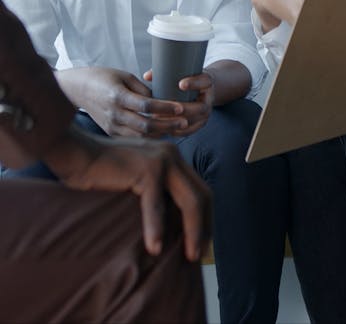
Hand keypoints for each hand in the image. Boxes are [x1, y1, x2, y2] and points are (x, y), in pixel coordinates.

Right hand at [44, 125, 211, 258]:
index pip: (200, 189)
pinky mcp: (146, 169)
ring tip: (189, 256)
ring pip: (190, 201)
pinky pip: (156, 205)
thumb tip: (170, 225)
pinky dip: (157, 228)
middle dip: (205, 226)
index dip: (205, 217)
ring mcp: (162, 160)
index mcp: (171, 157)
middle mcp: (172, 155)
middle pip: (202, 194)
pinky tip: (155, 248)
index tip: (202, 243)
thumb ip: (155, 191)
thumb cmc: (100, 171)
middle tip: (199, 254)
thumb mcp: (136, 179)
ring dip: (192, 231)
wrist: (76, 152)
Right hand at [57, 67, 188, 137]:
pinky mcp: (110, 133)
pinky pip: (133, 138)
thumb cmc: (102, 77)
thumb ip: (142, 88)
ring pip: (141, 135)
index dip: (165, 107)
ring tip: (177, 127)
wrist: (77, 90)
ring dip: (160, 132)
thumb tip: (161, 99)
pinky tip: (161, 132)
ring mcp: (111, 126)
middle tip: (185, 121)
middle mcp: (114, 114)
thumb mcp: (123, 76)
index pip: (146, 105)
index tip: (181, 106)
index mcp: (118, 96)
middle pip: (146, 124)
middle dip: (168, 124)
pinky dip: (148, 136)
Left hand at [143, 69, 214, 137]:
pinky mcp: (199, 124)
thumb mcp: (184, 71)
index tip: (181, 84)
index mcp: (207, 82)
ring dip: (176, 122)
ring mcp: (205, 114)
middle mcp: (209, 99)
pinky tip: (163, 129)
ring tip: (159, 119)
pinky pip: (189, 131)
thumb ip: (166, 72)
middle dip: (182, 109)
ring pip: (193, 121)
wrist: (203, 90)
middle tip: (164, 108)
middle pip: (200, 108)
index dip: (193, 83)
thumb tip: (147, 76)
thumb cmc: (189, 79)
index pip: (204, 81)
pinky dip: (176, 131)